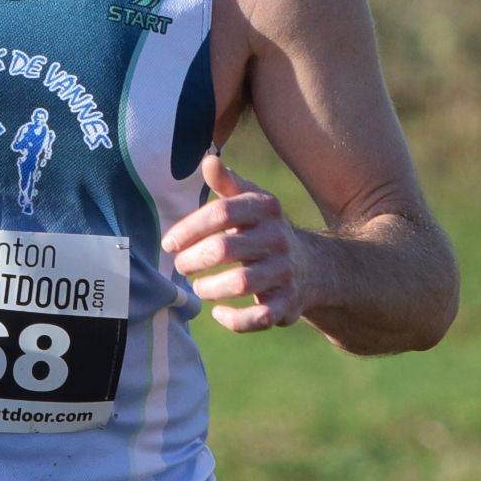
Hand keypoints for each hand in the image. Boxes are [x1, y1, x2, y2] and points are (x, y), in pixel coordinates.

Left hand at [162, 154, 303, 330]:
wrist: (311, 266)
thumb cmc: (264, 230)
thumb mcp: (250, 202)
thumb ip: (227, 184)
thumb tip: (208, 160)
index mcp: (266, 208)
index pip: (222, 213)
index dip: (190, 228)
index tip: (169, 243)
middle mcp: (278, 238)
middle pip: (226, 249)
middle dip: (194, 260)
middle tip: (180, 266)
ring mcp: (285, 272)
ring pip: (242, 283)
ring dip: (210, 288)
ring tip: (198, 288)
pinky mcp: (287, 304)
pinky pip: (259, 317)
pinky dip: (235, 320)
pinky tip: (217, 313)